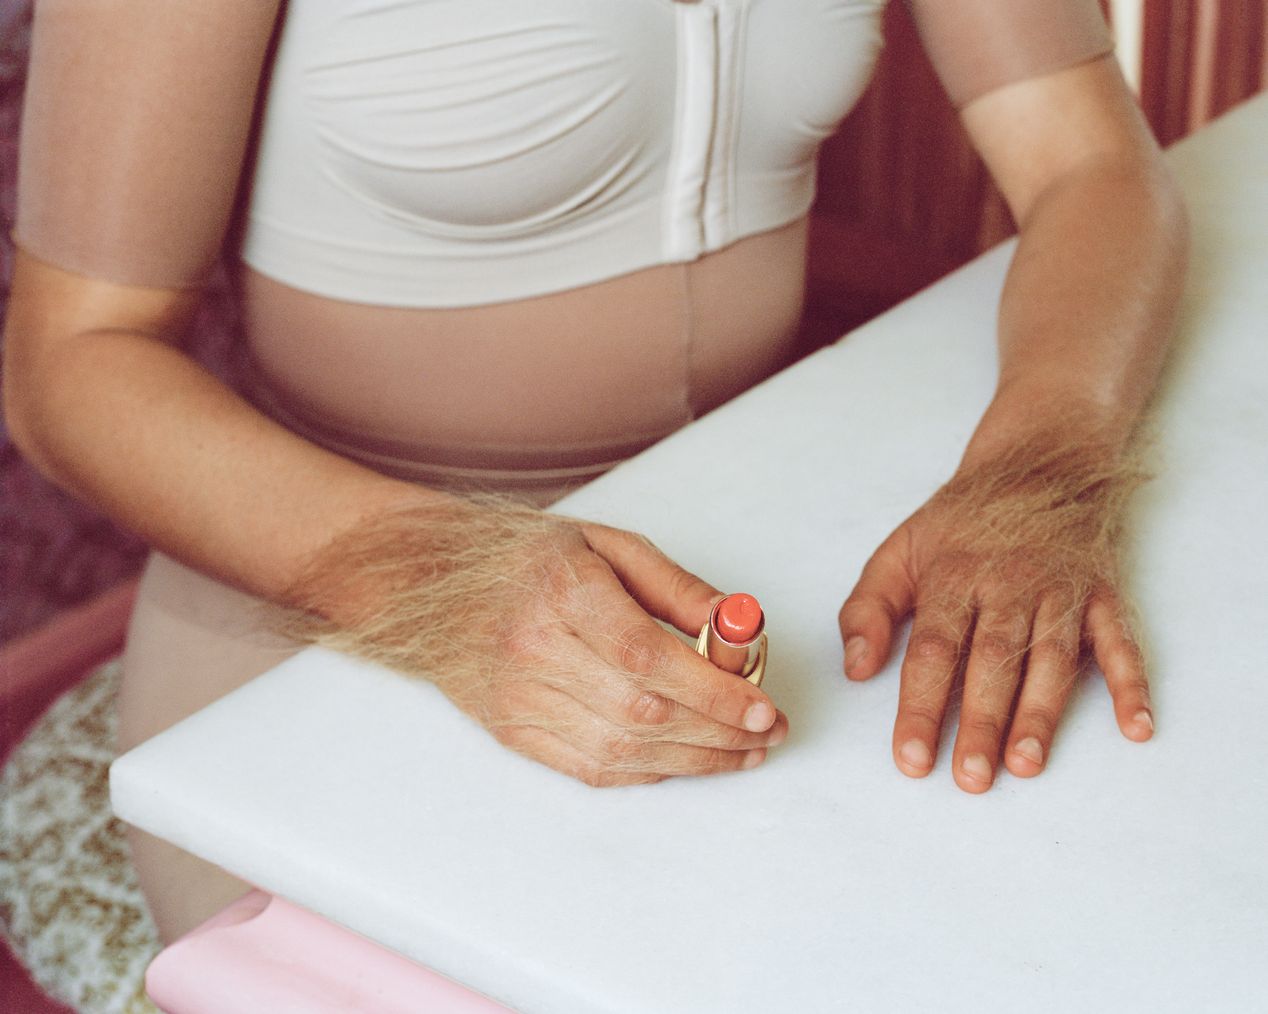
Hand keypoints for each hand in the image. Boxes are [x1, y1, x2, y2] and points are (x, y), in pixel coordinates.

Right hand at [282, 496, 785, 785]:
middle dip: (718, 732)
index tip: (763, 706)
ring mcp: (516, 697)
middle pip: (642, 712)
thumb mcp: (604, 544)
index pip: (649, 656)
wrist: (426, 585)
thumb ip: (673, 586)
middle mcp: (533, 648)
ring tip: (741, 754)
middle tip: (768, 733)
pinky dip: (646, 771)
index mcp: (561, 589)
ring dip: (693, 760)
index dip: (713, 691)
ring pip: (619, 750)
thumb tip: (736, 627)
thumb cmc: (523, 557)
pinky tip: (684, 760)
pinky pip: (588, 769)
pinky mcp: (509, 731)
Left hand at [837, 433, 1152, 791]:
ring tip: (1025, 764)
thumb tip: (856, 670)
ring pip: (1052, 657)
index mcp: (953, 574)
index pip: (932, 649)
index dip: (919, 706)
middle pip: (992, 660)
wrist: (1038, 464)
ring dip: (1041, 713)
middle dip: (980, 722)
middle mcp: (1008, 583)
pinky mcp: (1103, 593)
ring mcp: (1060, 589)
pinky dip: (1132, 684)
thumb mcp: (899, 550)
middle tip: (969, 778)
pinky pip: (1121, 641)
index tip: (911, 757)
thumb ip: (868, 608)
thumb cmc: (961, 522)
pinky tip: (1135, 727)